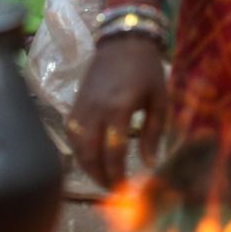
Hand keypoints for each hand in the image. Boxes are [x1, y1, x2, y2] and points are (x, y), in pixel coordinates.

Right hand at [67, 36, 169, 188]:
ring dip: (86, 166)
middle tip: (111, 190)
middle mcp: (95, 109)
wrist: (122, 40)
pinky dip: (77, 149)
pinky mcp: (75, 102)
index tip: (124, 190)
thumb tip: (150, 164)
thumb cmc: (146, 70)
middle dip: (99, 176)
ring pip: (76, 145)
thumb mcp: (159, 100)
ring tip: (100, 178)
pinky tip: (89, 158)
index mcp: (119, 108)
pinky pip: (71, 132)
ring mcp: (82, 106)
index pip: (113, 151)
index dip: (117, 174)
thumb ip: (153, 133)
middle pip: (90, 152)